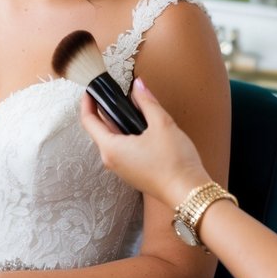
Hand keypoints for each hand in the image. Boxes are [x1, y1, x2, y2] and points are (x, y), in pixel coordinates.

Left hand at [79, 78, 211, 209]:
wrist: (189, 193)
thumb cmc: (174, 161)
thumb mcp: (161, 124)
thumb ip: (147, 102)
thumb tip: (138, 85)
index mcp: (111, 148)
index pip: (89, 121)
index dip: (88, 102)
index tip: (92, 90)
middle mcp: (112, 161)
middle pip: (100, 131)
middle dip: (104, 111)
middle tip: (113, 94)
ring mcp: (122, 170)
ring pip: (113, 141)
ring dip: (117, 123)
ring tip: (129, 107)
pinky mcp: (133, 173)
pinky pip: (123, 151)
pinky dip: (126, 136)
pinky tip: (141, 128)